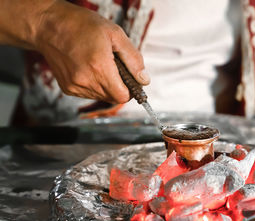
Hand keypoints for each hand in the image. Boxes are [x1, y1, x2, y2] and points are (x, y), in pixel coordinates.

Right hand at [34, 0, 149, 102]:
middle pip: (113, 98)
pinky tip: (89, 68)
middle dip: (119, 86)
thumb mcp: (115, 34)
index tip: (130, 80)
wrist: (49, 26)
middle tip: (115, 68)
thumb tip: (144, 80)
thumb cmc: (80, 25)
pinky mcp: (68, 88)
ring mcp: (75, 86)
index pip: (122, 96)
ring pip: (101, 97)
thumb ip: (133, 59)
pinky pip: (89, 94)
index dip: (130, 90)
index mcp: (99, 67)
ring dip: (106, 86)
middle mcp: (86, 80)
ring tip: (100, 65)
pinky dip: (94, 85)